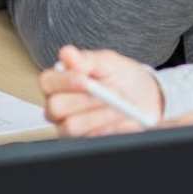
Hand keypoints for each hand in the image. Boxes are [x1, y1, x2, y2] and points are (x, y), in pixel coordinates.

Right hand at [41, 45, 164, 135]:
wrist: (144, 99)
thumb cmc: (122, 78)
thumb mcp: (109, 62)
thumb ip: (87, 60)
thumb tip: (67, 53)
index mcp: (60, 81)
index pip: (48, 81)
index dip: (65, 81)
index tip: (86, 79)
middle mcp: (59, 105)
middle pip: (55, 107)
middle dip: (85, 100)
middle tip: (109, 94)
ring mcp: (69, 125)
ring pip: (71, 126)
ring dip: (99, 115)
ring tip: (120, 106)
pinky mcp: (84, 140)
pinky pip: (90, 138)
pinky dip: (108, 127)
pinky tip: (120, 118)